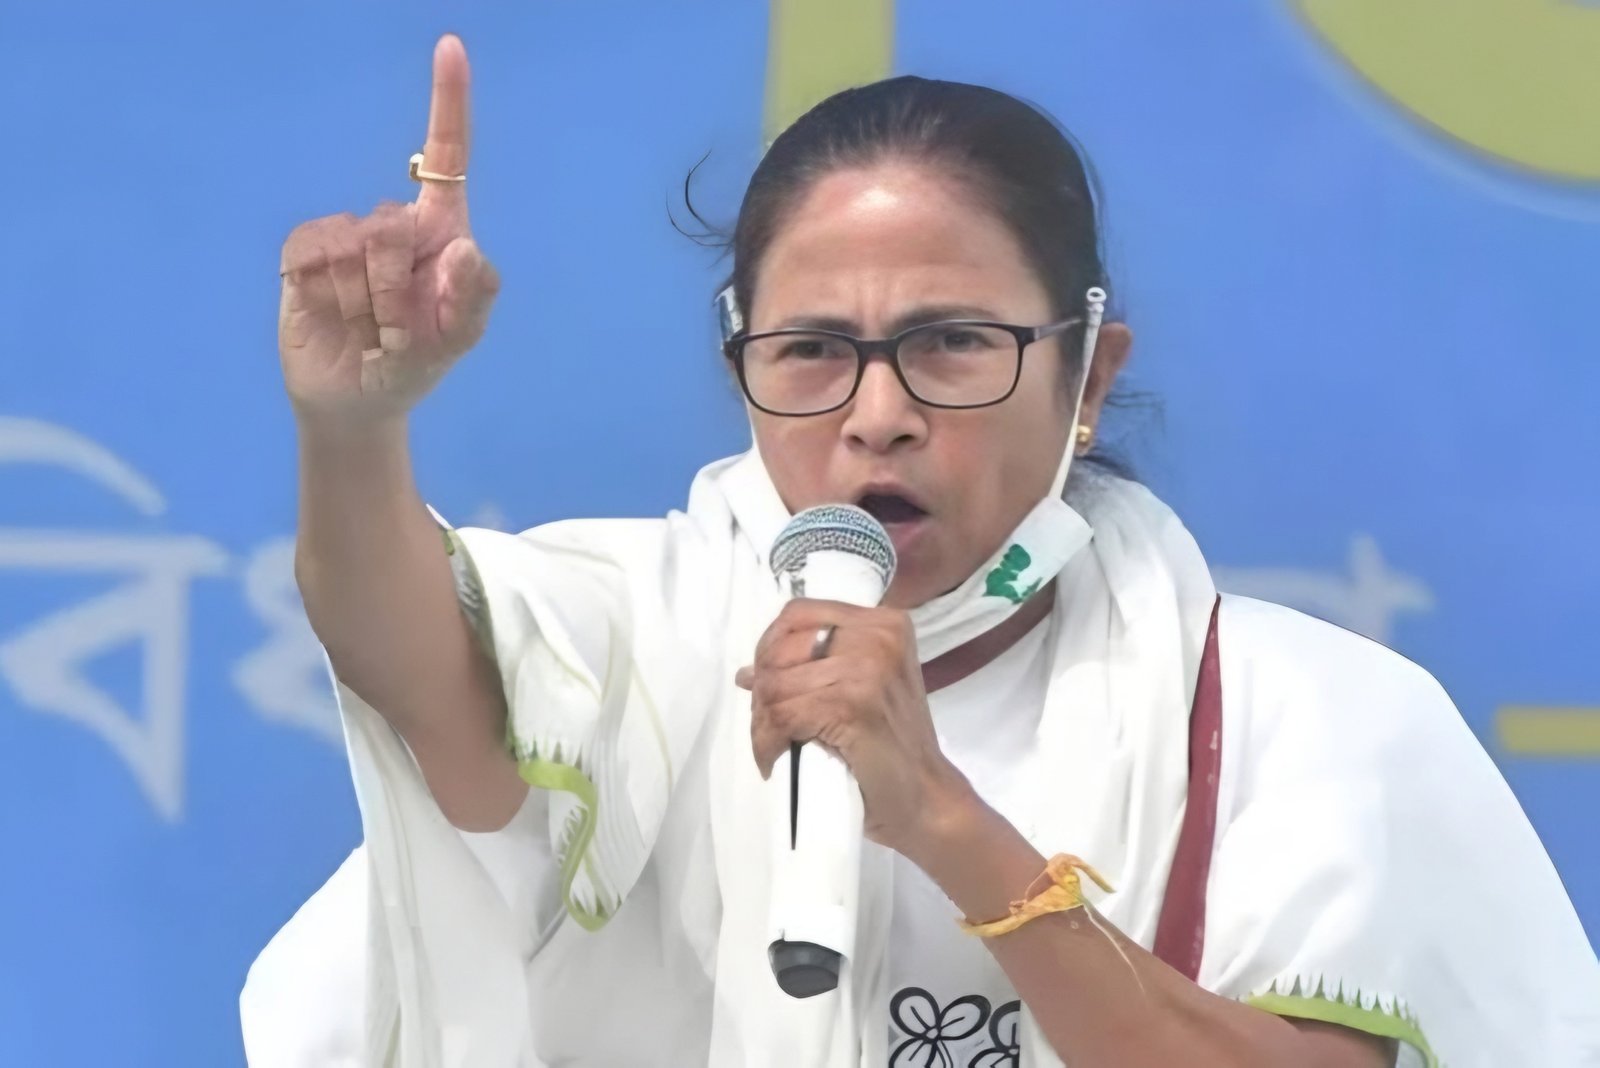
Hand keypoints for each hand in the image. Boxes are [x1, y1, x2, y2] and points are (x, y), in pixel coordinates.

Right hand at [278, 35, 498, 425]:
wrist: (352, 402)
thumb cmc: (412, 368)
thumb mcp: (454, 343)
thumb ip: (472, 301)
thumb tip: (466, 248)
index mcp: (441, 232)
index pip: (446, 158)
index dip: (448, 103)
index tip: (451, 46)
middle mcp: (393, 224)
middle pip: (393, 224)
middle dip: (394, 290)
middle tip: (396, 329)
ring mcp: (345, 236)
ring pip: (351, 245)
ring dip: (362, 302)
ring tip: (366, 328)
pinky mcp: (302, 253)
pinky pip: (312, 255)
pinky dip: (324, 294)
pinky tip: (331, 315)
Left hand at [737, 599, 974, 857]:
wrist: (926, 796)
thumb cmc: (895, 748)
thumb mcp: (867, 687)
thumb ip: (819, 668)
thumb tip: (750, 672)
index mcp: (883, 625)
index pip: (798, 614)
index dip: (769, 647)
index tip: (767, 680)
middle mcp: (877, 638)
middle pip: (781, 649)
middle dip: (763, 689)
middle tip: (768, 722)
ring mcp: (865, 670)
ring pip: (775, 684)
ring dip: (762, 721)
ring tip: (772, 744)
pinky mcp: (850, 706)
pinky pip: (782, 715)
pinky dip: (768, 741)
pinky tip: (775, 757)